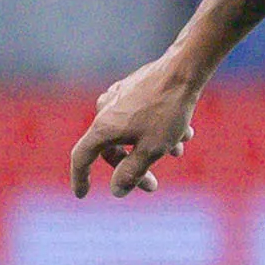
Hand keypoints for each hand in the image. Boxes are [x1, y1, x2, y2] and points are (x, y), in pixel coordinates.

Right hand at [67, 55, 202, 197]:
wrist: (184, 69)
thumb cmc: (167, 111)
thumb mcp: (151, 150)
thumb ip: (132, 173)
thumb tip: (116, 190)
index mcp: (103, 127)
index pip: (82, 157)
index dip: (80, 178)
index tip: (82, 194)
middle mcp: (105, 110)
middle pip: (111, 148)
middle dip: (133, 168)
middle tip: (153, 185)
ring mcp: (119, 97)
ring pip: (130, 133)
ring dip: (152, 147)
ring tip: (178, 151)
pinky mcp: (134, 89)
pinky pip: (140, 117)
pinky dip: (157, 130)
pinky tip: (183, 133)